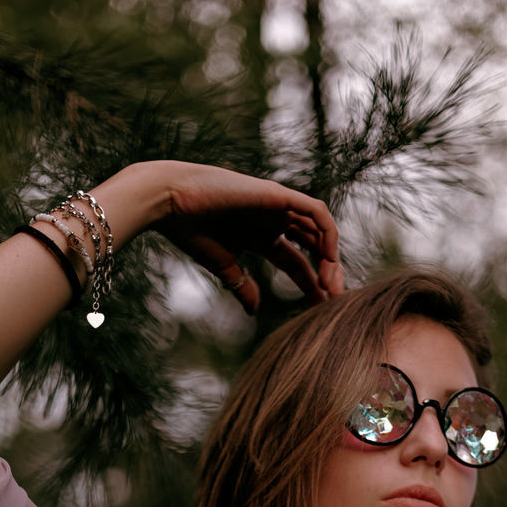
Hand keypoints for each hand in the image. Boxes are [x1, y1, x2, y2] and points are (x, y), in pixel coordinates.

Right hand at [152, 162, 343, 312]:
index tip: (322, 308)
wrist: (171, 203)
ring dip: (331, 258)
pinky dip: (328, 234)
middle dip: (328, 273)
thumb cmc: (191, 231)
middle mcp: (274, 221)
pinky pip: (316, 212)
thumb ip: (242, 285)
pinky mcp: (279, 195)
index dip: (312, 284)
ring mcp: (278, 206)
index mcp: (262, 237)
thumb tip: (254, 310)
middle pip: (315, 247)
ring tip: (331, 286)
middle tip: (334, 300)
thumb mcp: (224, 267)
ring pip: (320, 231)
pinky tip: (328, 259)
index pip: (297, 263)